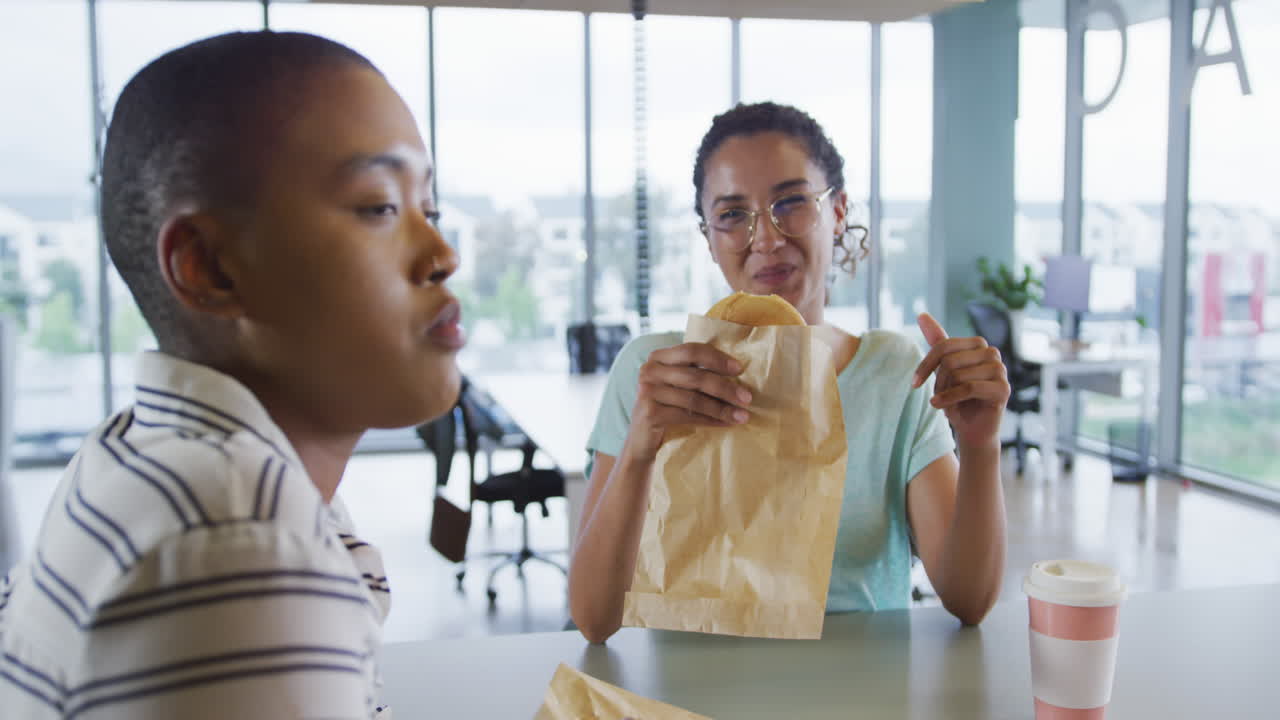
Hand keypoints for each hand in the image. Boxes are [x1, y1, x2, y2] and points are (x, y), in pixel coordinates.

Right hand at [626, 343, 751, 461]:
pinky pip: (687, 416)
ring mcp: (647, 391)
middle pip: (695, 376)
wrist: (642, 440)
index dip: (717, 358)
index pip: (692, 350)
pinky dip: (710, 420)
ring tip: (742, 415)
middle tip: (747, 397)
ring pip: (693, 398)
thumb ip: (696, 373)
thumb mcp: (678, 386)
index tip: (740, 369)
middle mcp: (650, 370)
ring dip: (721, 408)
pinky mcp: (649, 412)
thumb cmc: (668, 408)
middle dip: (725, 387)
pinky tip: (726, 424)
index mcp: (659, 357)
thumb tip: (738, 372)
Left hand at [911, 313, 1009, 449]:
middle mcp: (992, 352)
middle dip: (937, 382)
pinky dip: (949, 399)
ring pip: (957, 375)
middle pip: (950, 361)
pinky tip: (939, 406)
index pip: (944, 345)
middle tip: (938, 396)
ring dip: (944, 393)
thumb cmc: (957, 399)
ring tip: (947, 403)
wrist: (973, 429)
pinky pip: (968, 388)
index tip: (914, 383)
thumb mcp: (943, 370)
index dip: (926, 364)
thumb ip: (937, 342)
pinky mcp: (1003, 388)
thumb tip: (922, 314)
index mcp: (978, 344)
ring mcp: (1000, 370)